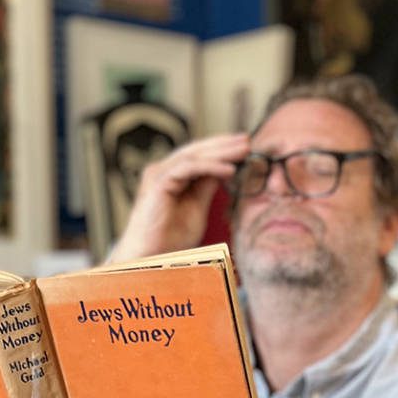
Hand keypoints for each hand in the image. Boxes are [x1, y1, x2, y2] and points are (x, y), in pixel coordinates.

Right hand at [108, 133, 249, 261]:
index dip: (221, 149)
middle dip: (224, 144)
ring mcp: (159, 174)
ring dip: (221, 152)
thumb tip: (225, 169)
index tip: (245, 147)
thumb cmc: (169, 239)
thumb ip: (206, 188)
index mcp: (171, 176)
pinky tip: (230, 170)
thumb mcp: (196, 209)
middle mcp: (163, 170)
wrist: (150, 257)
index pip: (198, 156)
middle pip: (197, 151)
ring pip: (194, 156)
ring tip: (244, 150)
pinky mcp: (159, 182)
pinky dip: (211, 167)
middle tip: (248, 140)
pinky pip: (188, 168)